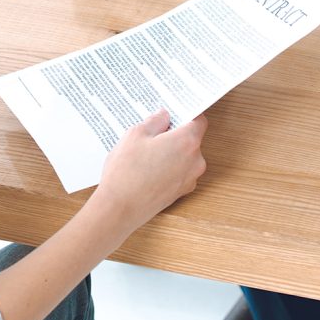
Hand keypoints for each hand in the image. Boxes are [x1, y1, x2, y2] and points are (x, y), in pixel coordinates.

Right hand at [93, 110, 207, 231]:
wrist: (120, 209)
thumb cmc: (127, 171)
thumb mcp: (135, 134)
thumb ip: (155, 121)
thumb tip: (164, 116)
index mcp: (187, 142)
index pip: (198, 121)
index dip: (186, 114)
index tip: (173, 111)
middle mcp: (194, 161)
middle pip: (190, 139)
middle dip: (173, 133)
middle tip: (152, 130)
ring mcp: (189, 179)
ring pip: (183, 156)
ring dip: (169, 151)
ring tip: (144, 151)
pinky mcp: (180, 193)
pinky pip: (178, 172)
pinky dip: (167, 167)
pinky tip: (146, 167)